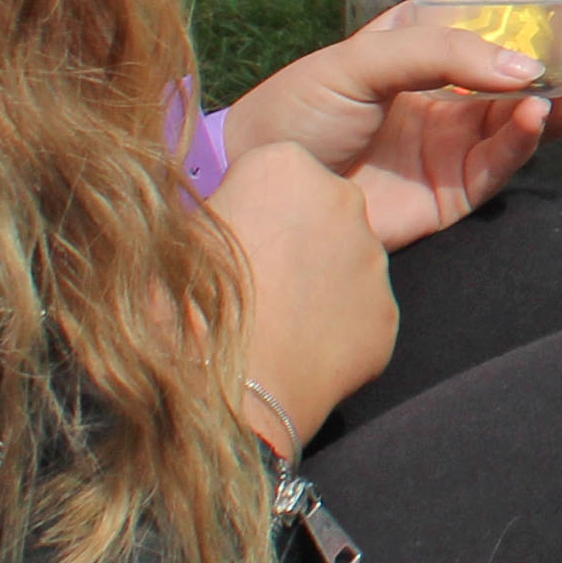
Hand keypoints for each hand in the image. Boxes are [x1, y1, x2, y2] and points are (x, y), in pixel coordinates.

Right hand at [206, 134, 399, 450]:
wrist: (227, 396)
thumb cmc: (183, 310)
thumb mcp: (174, 238)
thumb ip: (214, 213)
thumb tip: (220, 218)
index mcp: (284, 166)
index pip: (276, 171)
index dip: (251, 205)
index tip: (232, 237)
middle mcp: (344, 200)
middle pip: (321, 210)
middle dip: (296, 237)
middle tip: (257, 282)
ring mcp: (374, 260)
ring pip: (346, 262)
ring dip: (319, 283)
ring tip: (276, 324)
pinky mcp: (387, 315)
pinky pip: (360, 314)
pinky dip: (335, 329)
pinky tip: (300, 353)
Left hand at [219, 0, 561, 251]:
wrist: (263, 188)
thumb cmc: (296, 112)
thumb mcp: (361, 61)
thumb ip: (441, 54)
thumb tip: (524, 66)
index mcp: (422, 46)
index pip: (491, 10)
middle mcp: (447, 91)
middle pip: (524, 63)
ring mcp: (453, 141)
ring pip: (529, 114)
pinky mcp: (454, 190)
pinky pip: (503, 163)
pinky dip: (527, 139)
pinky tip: (539, 115)